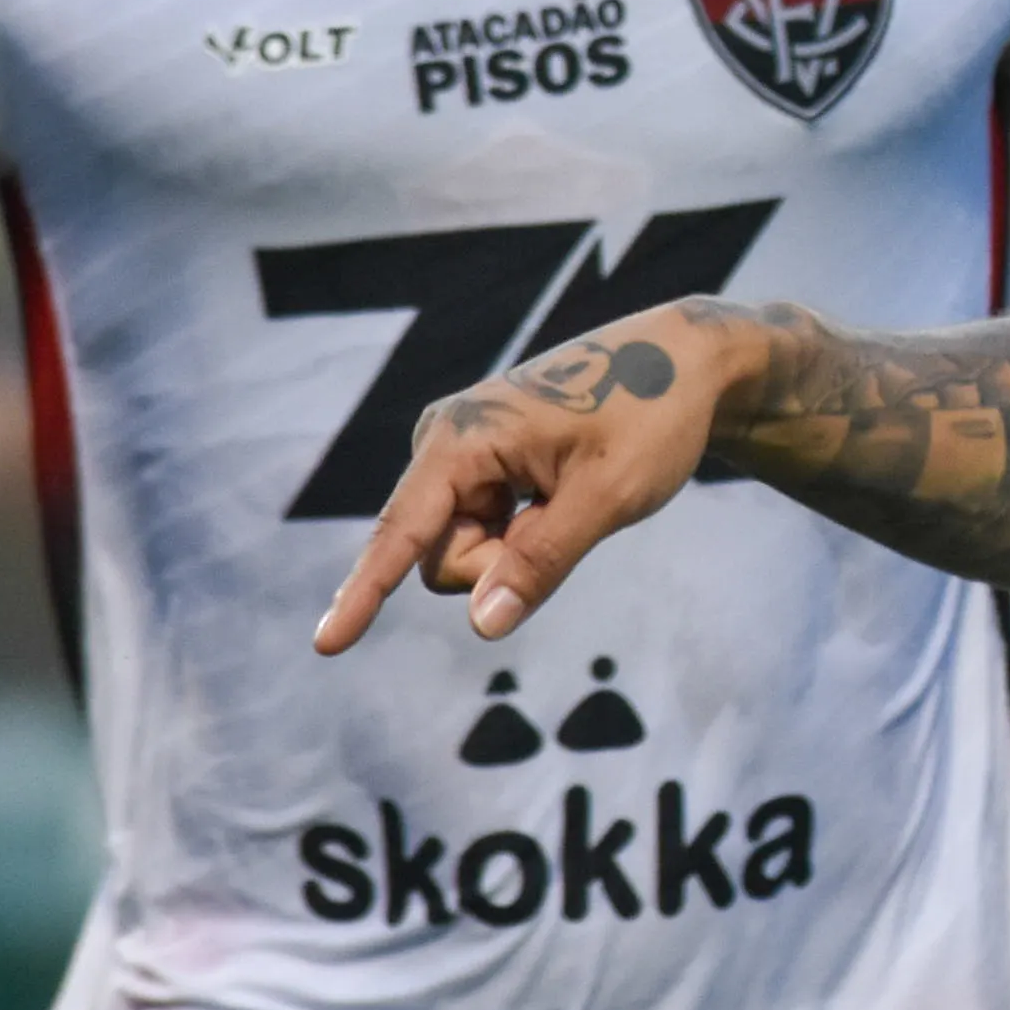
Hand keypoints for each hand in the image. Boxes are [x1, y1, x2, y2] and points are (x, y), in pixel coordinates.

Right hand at [314, 313, 731, 652]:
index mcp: (462, 437)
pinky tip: (564, 489)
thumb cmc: (653, 417)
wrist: (686, 362)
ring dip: (518, 548)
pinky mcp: (480, 465)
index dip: (362, 595)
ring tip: (574, 491)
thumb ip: (541, 561)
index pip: (401, 533)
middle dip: (500, 565)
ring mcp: (461, 454)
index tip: (323, 647)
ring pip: (464, 551)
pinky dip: (527, 532)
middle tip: (572, 512)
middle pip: (441, 558)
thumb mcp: (608, 495)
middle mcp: (444, 441)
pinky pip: (485, 533)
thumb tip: (481, 625)